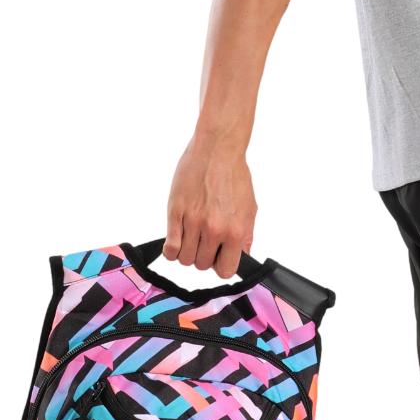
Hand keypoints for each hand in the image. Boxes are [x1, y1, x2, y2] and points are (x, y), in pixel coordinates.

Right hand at [163, 128, 257, 279]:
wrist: (217, 147)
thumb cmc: (235, 175)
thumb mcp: (250, 207)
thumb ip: (246, 235)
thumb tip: (244, 256)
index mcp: (234, 231)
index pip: (224, 271)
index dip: (220, 266)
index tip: (218, 258)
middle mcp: (213, 229)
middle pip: (201, 265)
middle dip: (202, 258)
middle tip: (204, 244)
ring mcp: (192, 221)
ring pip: (184, 259)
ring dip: (186, 254)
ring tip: (190, 240)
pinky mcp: (174, 212)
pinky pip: (169, 246)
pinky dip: (171, 250)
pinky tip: (176, 241)